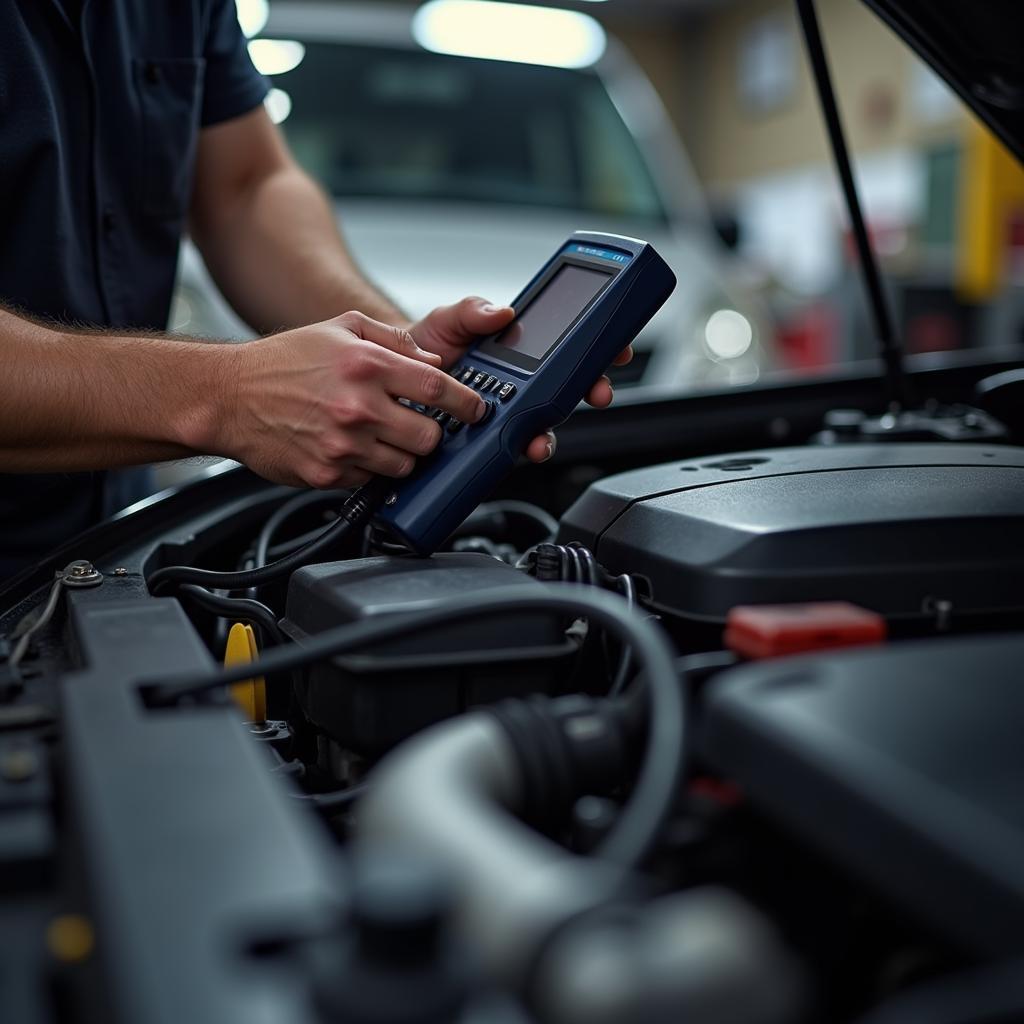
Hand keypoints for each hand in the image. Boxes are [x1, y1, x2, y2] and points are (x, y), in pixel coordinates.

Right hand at [221, 311, 485, 487]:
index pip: (439, 388)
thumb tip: (434, 361)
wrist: (228, 397)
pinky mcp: (328, 474)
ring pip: (406, 465)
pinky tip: (351, 449)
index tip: (477, 411)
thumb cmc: (282, 362)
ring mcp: (343, 445)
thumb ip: (392, 340)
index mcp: (366, 365)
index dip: (467, 403)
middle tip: (415, 425)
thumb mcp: (340, 328)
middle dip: (430, 433)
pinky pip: (371, 481)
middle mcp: (358, 406)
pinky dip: (370, 469)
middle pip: (430, 437)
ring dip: (402, 455)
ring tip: (379, 437)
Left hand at [409, 297, 632, 461]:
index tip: (618, 350)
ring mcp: (504, 416)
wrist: (389, 379)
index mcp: (520, 355)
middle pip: (567, 393)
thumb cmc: (424, 348)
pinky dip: (511, 455)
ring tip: (543, 438)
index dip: (599, 352)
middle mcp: (519, 387)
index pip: (568, 352)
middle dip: (590, 393)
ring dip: (550, 435)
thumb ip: (473, 311)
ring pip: (541, 428)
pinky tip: (509, 452)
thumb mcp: (448, 320)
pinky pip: (504, 452)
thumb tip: (501, 310)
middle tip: (598, 393)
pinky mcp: (484, 441)